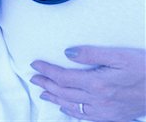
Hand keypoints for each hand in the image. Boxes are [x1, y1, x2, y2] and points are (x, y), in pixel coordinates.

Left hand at [30, 46, 145, 120]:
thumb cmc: (144, 68)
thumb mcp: (119, 56)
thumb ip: (91, 54)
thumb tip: (68, 53)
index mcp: (97, 83)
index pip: (63, 78)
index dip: (46, 71)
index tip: (35, 65)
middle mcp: (97, 101)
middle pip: (64, 93)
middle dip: (46, 85)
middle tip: (33, 78)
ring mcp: (104, 112)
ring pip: (72, 107)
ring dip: (55, 99)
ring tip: (43, 94)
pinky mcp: (112, 117)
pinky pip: (85, 117)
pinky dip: (71, 112)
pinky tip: (66, 109)